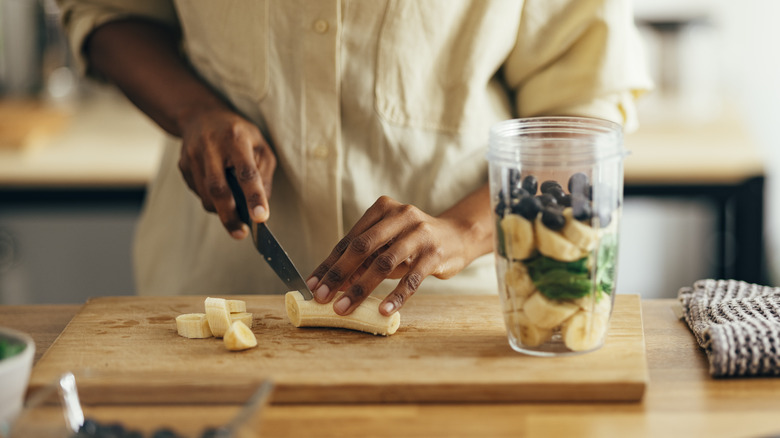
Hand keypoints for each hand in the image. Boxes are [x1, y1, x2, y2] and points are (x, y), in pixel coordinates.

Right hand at [177, 106, 276, 237]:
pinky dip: (211, 200)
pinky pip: (198, 193)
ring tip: (233, 211)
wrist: (200, 116)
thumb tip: (262, 205)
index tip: (260, 218)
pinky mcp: (183, 165)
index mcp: (236, 139)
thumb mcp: (260, 145)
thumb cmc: (238, 133)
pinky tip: (219, 191)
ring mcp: (193, 156)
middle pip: (218, 189)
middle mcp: (211, 146)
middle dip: (230, 216)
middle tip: (240, 234)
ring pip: (206, 195)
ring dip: (221, 210)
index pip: (246, 172)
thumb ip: (264, 173)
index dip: (254, 196)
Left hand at [306, 193, 490, 316]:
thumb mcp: (388, 242)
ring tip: (345, 308)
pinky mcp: (436, 254)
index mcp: (382, 209)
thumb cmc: (413, 241)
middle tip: (323, 297)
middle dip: (339, 275)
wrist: (457, 236)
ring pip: (384, 263)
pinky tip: (383, 310)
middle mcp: (401, 216)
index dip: (330, 263)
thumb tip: (333, 283)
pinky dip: (396, 296)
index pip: (350, 240)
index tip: (313, 284)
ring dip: (361, 288)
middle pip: (363, 247)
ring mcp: (420, 234)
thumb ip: (364, 258)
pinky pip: (412, 279)